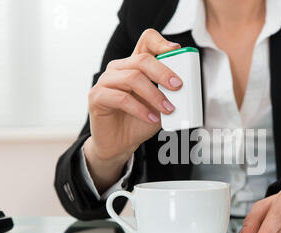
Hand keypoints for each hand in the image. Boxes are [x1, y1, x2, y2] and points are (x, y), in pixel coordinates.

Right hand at [85, 29, 182, 192]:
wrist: (120, 144)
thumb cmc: (139, 121)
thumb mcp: (160, 105)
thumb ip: (169, 93)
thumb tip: (184, 87)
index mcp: (134, 65)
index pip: (146, 41)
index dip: (160, 42)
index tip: (176, 51)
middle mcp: (119, 68)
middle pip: (142, 59)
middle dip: (163, 73)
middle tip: (178, 86)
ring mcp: (106, 81)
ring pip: (133, 78)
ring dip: (154, 95)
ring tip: (167, 109)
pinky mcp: (97, 96)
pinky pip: (121, 98)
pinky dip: (140, 109)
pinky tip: (151, 118)